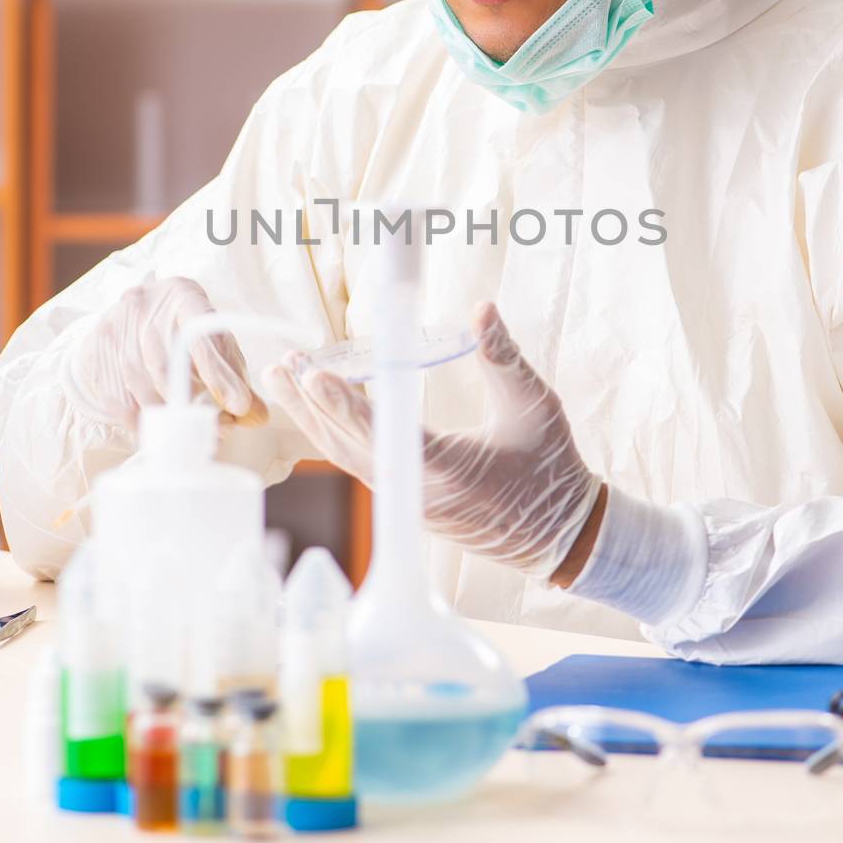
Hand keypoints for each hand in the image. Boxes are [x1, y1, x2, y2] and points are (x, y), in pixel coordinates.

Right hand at [62, 275, 267, 429]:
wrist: (133, 316)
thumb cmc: (183, 330)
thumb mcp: (215, 341)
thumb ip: (235, 375)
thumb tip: (256, 416)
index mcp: (182, 295)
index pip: (200, 335)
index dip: (219, 374)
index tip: (239, 406)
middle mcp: (143, 305)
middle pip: (165, 365)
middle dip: (194, 404)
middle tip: (221, 430)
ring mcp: (113, 327)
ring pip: (140, 384)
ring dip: (169, 416)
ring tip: (194, 433)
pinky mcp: (95, 351)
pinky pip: (118, 399)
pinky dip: (142, 423)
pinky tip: (161, 432)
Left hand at [261, 301, 603, 580]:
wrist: (560, 535)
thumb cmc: (551, 468)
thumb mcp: (535, 405)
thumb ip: (503, 357)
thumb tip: (482, 308)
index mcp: (452, 472)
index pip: (389, 436)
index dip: (349, 405)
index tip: (315, 377)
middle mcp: (420, 493)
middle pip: (351, 446)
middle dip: (312, 404)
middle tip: (281, 365)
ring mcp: (410, 502)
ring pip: (349, 456)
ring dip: (315, 417)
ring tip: (284, 377)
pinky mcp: (408, 502)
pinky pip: (361, 464)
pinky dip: (335, 432)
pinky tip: (318, 406)